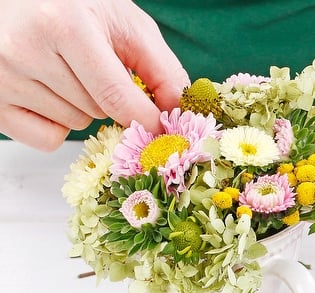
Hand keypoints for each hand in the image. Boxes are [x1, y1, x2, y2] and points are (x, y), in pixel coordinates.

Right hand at [0, 0, 188, 150]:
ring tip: (63, 69)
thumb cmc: (71, 3)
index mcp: (64, 24)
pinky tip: (47, 90)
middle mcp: (26, 50)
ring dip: (81, 107)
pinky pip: (47, 139)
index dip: (148, 120)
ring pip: (74, 125)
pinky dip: (56, 124)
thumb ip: (160, 66)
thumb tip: (179, 112)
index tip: (161, 128)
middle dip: (107, 98)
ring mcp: (3, 77)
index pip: (118, 99)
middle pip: (97, 113)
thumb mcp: (122, 20)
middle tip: (91, 65)